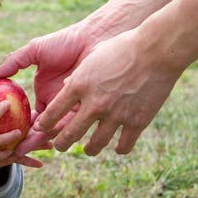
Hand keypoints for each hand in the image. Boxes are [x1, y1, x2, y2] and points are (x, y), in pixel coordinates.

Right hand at [0, 24, 94, 153]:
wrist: (93, 38)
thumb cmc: (65, 41)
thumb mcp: (35, 51)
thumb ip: (14, 62)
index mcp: (45, 94)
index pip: (31, 117)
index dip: (19, 127)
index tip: (4, 135)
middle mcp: (58, 104)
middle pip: (41, 128)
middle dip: (27, 140)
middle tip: (12, 150)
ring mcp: (72, 107)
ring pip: (55, 130)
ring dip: (40, 140)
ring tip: (24, 148)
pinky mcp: (87, 108)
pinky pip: (71, 124)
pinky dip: (58, 132)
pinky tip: (44, 137)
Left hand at [34, 28, 183, 154]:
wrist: (156, 49)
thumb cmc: (123, 48)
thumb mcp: (93, 58)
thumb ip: (79, 76)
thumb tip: (67, 86)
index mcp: (79, 85)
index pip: (52, 113)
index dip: (44, 124)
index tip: (41, 128)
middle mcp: (94, 103)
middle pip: (69, 135)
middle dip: (61, 144)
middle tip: (60, 146)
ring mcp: (116, 115)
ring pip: (95, 145)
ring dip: (89, 149)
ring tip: (88, 149)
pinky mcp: (137, 122)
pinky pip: (123, 146)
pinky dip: (119, 148)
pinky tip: (117, 147)